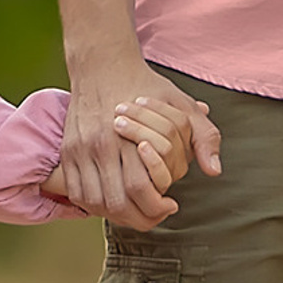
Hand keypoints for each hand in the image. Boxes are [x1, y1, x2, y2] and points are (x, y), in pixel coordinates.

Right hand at [50, 58, 221, 228]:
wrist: (102, 64)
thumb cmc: (144, 86)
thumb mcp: (182, 106)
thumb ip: (204, 137)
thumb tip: (214, 171)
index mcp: (128, 137)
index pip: (142, 190)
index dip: (158, 207)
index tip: (170, 204)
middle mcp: (100, 145)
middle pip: (117, 203)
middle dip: (140, 218)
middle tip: (155, 214)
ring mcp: (80, 149)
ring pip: (95, 202)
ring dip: (116, 215)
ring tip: (135, 210)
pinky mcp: (68, 150)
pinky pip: (77, 191)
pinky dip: (93, 205)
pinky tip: (111, 201)